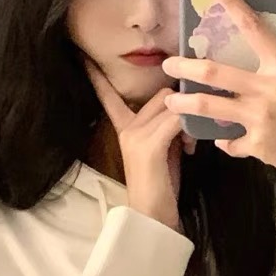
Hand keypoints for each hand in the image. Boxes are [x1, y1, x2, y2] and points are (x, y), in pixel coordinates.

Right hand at [86, 61, 193, 230]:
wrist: (153, 217)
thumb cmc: (160, 184)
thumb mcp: (161, 147)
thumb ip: (165, 125)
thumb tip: (184, 106)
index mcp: (124, 128)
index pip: (108, 96)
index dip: (97, 78)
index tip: (83, 58)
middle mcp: (127, 128)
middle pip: (162, 94)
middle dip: (182, 106)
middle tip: (191, 132)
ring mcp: (136, 135)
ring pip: (171, 104)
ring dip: (190, 118)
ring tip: (191, 145)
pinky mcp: (149, 145)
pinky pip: (177, 120)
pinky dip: (190, 129)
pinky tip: (191, 148)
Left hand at [162, 0, 275, 271]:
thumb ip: (274, 77)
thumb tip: (245, 74)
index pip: (253, 26)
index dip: (230, 2)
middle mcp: (270, 88)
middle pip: (214, 71)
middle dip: (184, 65)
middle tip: (167, 64)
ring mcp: (261, 117)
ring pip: (208, 105)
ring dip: (184, 102)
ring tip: (172, 101)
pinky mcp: (258, 144)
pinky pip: (230, 141)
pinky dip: (226, 141)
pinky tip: (227, 141)